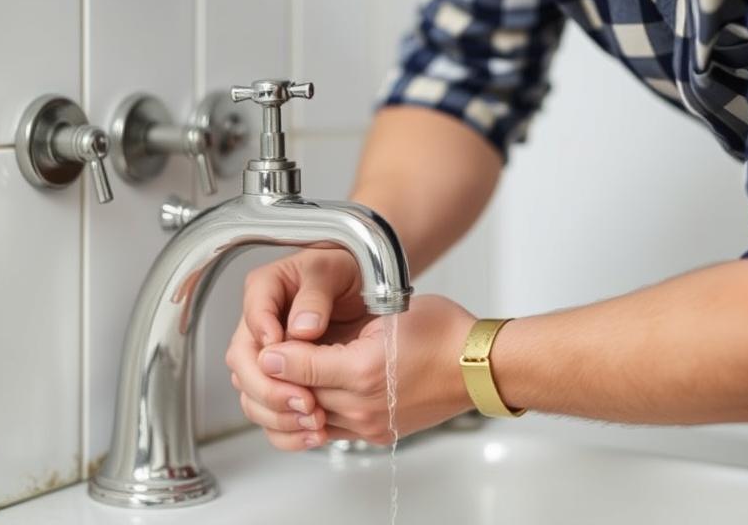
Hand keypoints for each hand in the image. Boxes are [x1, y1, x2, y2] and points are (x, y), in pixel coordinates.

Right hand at [225, 249, 372, 449]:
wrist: (363, 289)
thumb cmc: (346, 269)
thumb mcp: (333, 272)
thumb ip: (315, 297)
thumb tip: (301, 329)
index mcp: (265, 289)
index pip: (254, 315)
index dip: (268, 340)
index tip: (286, 356)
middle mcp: (259, 323)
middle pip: (243, 361)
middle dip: (269, 385)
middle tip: (302, 397)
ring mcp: (266, 354)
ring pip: (250, 391)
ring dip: (276, 411)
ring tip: (311, 419)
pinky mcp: (280, 380)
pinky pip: (268, 410)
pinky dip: (285, 427)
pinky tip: (310, 433)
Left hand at [256, 294, 475, 447]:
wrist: (479, 364)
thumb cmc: (443, 332)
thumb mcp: (384, 314)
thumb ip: (330, 330)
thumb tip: (283, 346)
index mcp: (363, 370)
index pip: (294, 366)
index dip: (275, 350)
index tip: (268, 339)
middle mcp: (364, 406)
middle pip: (295, 396)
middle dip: (277, 376)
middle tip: (269, 354)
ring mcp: (370, 425)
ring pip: (307, 420)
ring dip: (291, 399)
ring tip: (288, 374)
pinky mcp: (377, 433)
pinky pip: (330, 430)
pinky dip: (313, 414)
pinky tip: (313, 392)